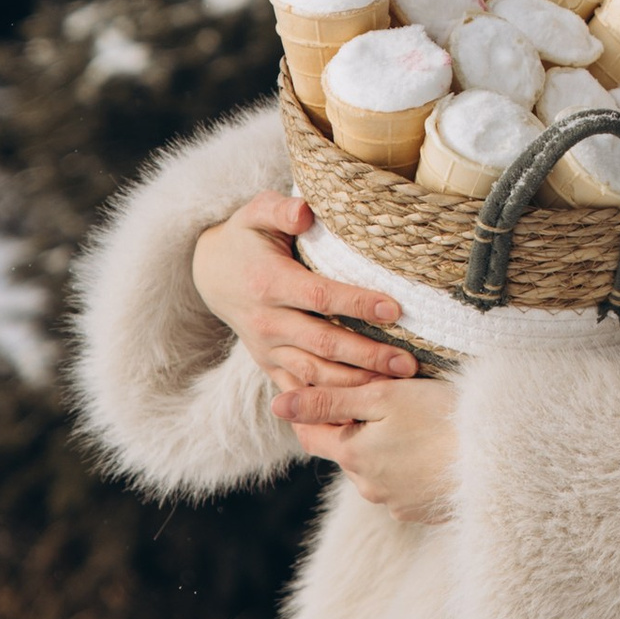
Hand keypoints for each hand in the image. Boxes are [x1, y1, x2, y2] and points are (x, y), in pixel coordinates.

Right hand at [190, 190, 416, 415]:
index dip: (358, 303)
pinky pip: (299, 391)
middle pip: (324, 343)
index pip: (320, 297)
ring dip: (354, 384)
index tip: (395, 309)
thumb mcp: (257, 212)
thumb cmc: (247, 237)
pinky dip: (327, 405)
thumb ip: (280, 209)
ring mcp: (267, 348)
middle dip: (367, 356)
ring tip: (396, 386)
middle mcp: (267, 321)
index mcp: (269, 283)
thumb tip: (304, 211)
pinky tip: (359, 410)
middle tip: (408, 364)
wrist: (211, 272)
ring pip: (314, 374)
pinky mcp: (268, 365)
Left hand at [267, 366, 459, 521]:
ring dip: (385, 447)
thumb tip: (276, 405)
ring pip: (376, 469)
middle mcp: (367, 487)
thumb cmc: (441, 416)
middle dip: (357, 427)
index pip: (311, 435)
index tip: (327, 387)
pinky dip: (410, 466)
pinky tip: (432, 446)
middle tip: (387, 398)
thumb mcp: (383, 398)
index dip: (311, 410)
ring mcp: (396, 504)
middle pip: (348, 451)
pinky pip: (403, 485)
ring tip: (416, 421)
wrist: (498, 459)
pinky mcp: (422, 512)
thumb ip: (330, 401)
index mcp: (352, 456)